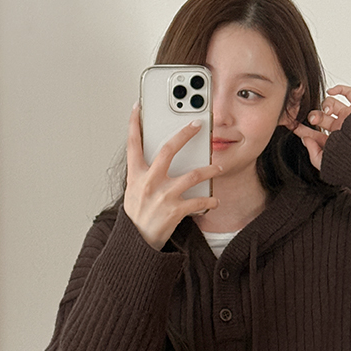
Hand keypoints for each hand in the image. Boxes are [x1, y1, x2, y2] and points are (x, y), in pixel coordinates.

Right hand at [124, 104, 221, 249]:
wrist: (137, 243)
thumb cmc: (137, 216)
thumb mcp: (133, 191)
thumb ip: (143, 174)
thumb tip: (156, 158)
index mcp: (136, 175)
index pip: (133, 143)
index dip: (134, 123)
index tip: (138, 107)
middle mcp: (149, 182)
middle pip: (169, 149)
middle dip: (185, 134)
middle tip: (197, 124)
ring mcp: (163, 196)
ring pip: (193, 174)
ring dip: (209, 169)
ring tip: (217, 168)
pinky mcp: (175, 211)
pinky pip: (199, 201)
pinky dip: (210, 201)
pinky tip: (214, 201)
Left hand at [291, 85, 350, 170]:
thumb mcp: (326, 165)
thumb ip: (313, 153)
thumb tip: (305, 138)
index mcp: (332, 143)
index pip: (313, 134)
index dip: (302, 129)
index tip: (292, 124)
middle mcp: (340, 130)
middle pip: (321, 117)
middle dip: (314, 116)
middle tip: (312, 118)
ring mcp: (349, 118)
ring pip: (332, 104)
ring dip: (325, 104)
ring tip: (326, 111)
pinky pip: (349, 94)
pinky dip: (339, 89)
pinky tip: (331, 92)